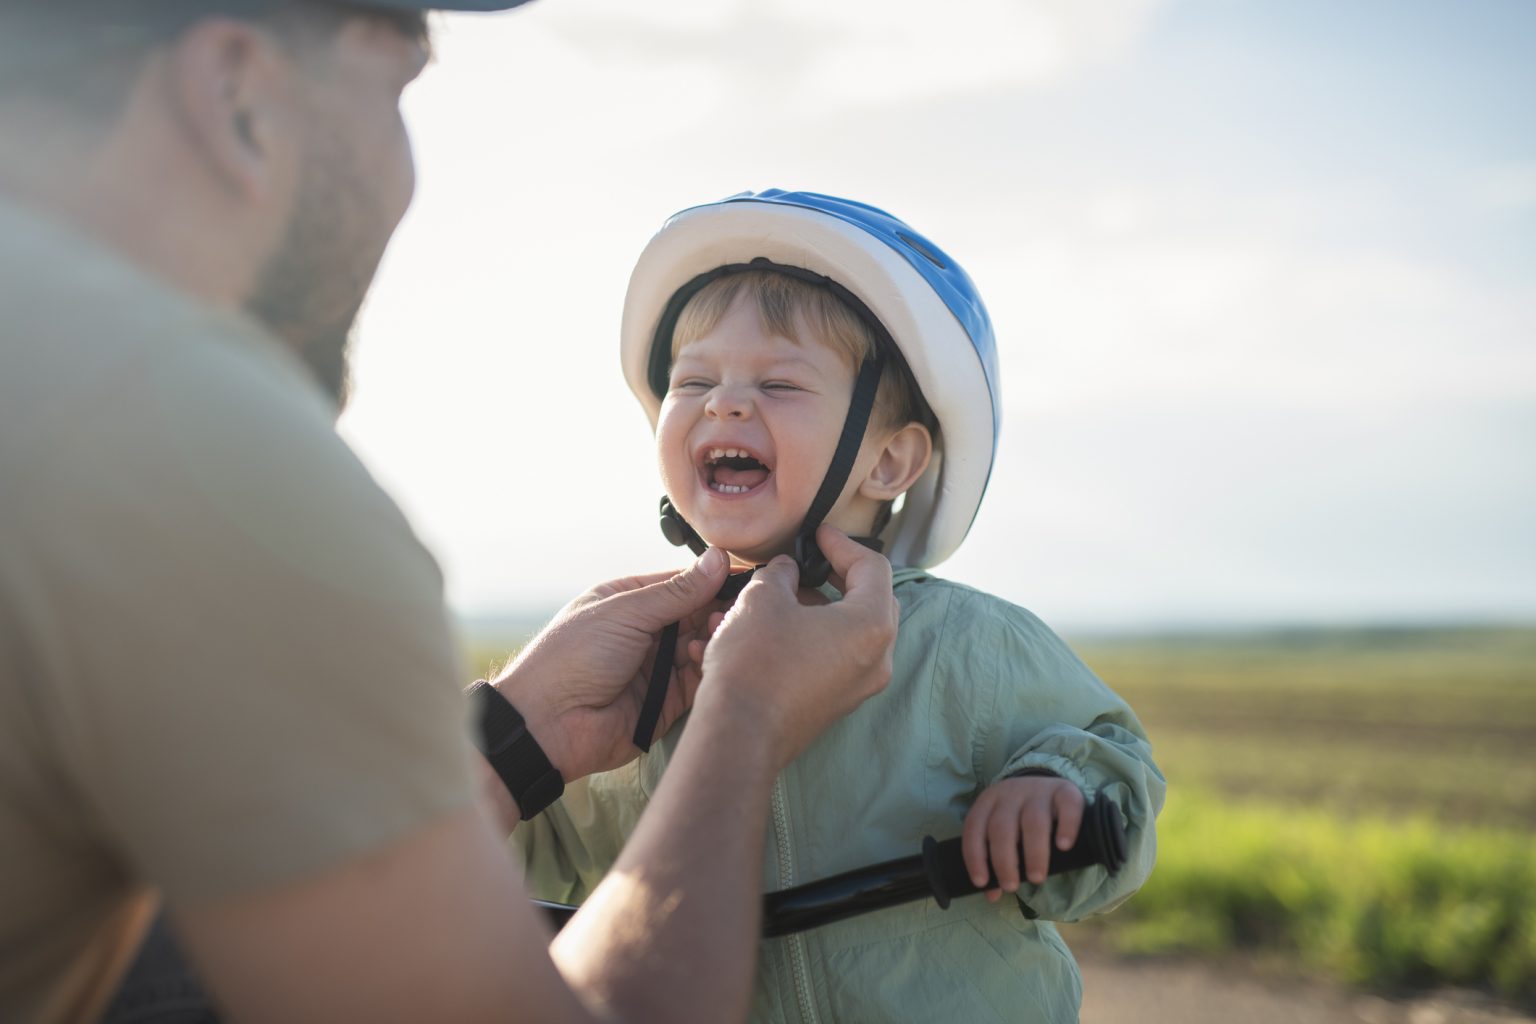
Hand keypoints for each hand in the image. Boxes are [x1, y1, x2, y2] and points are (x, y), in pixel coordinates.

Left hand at [492, 548, 729, 779]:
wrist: (548, 724)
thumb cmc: (571, 657)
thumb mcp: (624, 613)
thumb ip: (675, 591)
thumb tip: (717, 560)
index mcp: (630, 602)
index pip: (682, 584)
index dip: (712, 580)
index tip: (746, 577)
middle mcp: (646, 632)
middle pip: (697, 615)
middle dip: (718, 610)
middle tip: (737, 609)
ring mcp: (657, 667)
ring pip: (703, 646)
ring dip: (714, 638)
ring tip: (718, 633)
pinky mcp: (667, 702)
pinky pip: (699, 680)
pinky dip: (708, 668)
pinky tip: (707, 657)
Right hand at [693, 525, 897, 769]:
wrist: (738, 734)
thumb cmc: (755, 663)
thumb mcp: (763, 598)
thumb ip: (782, 573)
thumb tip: (786, 570)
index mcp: (871, 625)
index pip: (872, 568)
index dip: (842, 543)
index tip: (817, 535)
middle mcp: (877, 659)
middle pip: (868, 601)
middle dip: (835, 577)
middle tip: (807, 563)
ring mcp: (859, 687)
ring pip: (848, 632)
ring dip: (817, 609)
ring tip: (778, 596)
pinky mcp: (836, 705)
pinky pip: (834, 659)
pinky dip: (811, 637)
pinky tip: (774, 628)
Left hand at [961, 775, 1084, 897]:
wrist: (1051, 789)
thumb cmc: (1021, 819)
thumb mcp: (1005, 834)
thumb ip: (996, 861)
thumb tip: (992, 894)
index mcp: (988, 801)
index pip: (974, 828)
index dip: (975, 856)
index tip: (982, 882)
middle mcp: (1011, 792)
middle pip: (1002, 827)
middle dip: (1004, 861)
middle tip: (1011, 886)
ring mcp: (1039, 790)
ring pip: (1034, 820)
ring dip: (1034, 852)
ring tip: (1036, 878)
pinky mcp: (1065, 790)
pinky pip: (1067, 806)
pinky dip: (1066, 827)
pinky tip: (1063, 847)